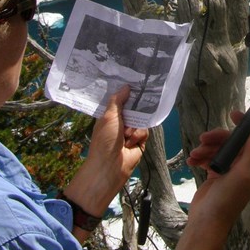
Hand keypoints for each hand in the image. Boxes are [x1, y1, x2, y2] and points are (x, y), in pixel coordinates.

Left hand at [63, 86, 147, 220]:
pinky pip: (145, 131)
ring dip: (134, 127)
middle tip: (139, 104)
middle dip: (135, 109)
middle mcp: (121, 122)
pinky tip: (131, 142)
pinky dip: (138, 135)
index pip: (120, 101)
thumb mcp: (108, 116)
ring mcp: (130, 132)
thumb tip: (126, 86)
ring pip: (141, 120)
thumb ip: (117, 100)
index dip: (126, 94)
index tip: (135, 83)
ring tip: (126, 135)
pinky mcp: (139, 141)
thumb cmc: (105, 139)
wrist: (110, 166)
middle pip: (133, 109)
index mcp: (110, 116)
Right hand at [186, 112, 249, 223]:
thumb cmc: (227, 198)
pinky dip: (201, 156)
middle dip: (218, 138)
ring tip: (196, 154)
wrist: (207, 220)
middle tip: (204, 138)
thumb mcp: (242, 172)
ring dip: (206, 148)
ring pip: (220, 147)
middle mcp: (246, 165)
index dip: (244, 125)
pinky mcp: (218, 172)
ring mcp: (231, 169)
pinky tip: (192, 160)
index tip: (232, 114)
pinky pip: (210, 156)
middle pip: (233, 140)